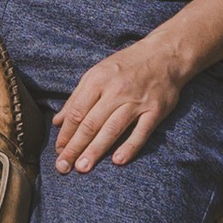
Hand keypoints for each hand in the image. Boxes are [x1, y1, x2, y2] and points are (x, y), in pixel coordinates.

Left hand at [52, 31, 191, 173]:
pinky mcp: (156, 110)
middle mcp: (116, 91)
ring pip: (112, 129)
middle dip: (75, 147)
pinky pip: (141, 132)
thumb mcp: (97, 73)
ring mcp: (137, 101)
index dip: (65, 134)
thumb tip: (57, 122)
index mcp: (98, 80)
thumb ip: (77, 98)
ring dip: (96, 150)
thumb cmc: (126, 65)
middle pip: (91, 123)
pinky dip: (130, 147)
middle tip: (63, 166)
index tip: (58, 151)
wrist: (165, 54)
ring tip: (82, 168)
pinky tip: (118, 161)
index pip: (77, 112)